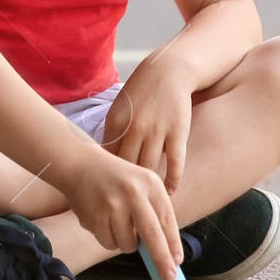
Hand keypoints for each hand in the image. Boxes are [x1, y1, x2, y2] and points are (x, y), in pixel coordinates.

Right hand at [55, 144, 182, 277]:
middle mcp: (132, 193)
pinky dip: (109, 239)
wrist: (80, 165)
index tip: (178, 263)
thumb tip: (165, 252)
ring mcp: (112, 205)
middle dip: (162, 260)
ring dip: (127, 244)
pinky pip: (108, 243)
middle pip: (152, 235)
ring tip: (119, 224)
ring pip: (127, 244)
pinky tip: (104, 221)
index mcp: (150, 183)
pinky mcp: (94, 216)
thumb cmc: (117, 179)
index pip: (167, 220)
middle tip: (169, 278)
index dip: (173, 244)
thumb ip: (154, 212)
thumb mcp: (141, 185)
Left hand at [100, 57, 196, 194]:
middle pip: (125, 167)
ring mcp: (156, 130)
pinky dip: (172, 180)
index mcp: (115, 122)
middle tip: (123, 208)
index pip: (106, 157)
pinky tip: (169, 192)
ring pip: (148, 168)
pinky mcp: (177, 132)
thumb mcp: (119, 108)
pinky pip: (175, 162)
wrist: (169, 71)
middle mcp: (134, 128)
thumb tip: (101, 159)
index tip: (105, 193)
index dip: (105, 177)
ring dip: (147, 188)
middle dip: (123, 189)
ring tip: (146, 204)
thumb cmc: (141, 93)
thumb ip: (112, 133)